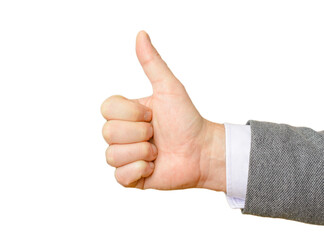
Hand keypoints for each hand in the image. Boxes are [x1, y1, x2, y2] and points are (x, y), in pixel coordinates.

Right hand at [101, 31, 225, 191]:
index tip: (152, 115)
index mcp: (127, 114)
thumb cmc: (187, 119)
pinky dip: (139, 170)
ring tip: (157, 152)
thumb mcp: (169, 88)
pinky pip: (119, 176)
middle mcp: (123, 134)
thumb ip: (152, 63)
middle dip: (140, 134)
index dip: (131, 114)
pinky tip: (154, 166)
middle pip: (108, 132)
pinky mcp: (131, 177)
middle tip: (157, 135)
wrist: (202, 151)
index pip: (106, 109)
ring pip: (111, 155)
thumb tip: (141, 34)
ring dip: (142, 152)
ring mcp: (126, 155)